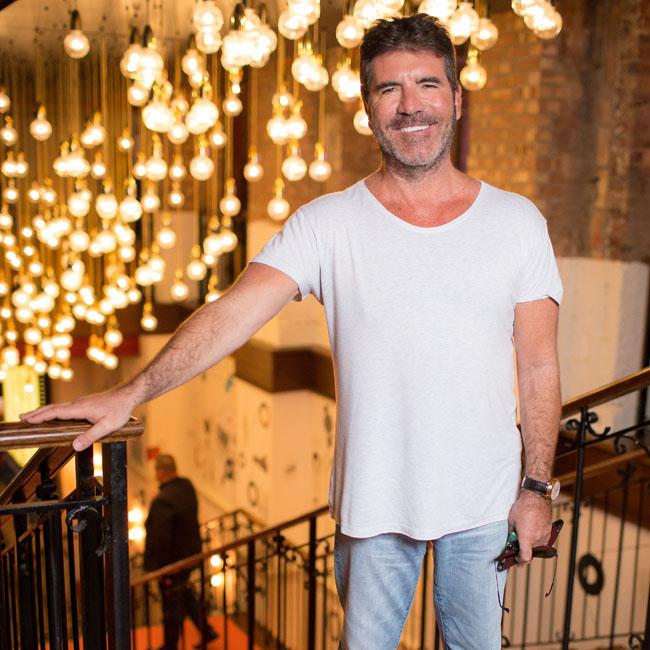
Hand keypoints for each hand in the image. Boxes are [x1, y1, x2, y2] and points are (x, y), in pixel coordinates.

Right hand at [20, 388, 137, 451]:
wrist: (129, 395)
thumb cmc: (120, 410)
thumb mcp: (107, 425)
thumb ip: (91, 436)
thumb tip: (75, 446)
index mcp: (80, 409)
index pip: (56, 413)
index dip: (40, 416)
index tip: (27, 420)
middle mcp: (78, 404)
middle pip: (53, 408)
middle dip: (37, 413)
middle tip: (22, 418)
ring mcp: (81, 403)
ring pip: (58, 407)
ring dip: (44, 411)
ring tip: (32, 417)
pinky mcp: (85, 404)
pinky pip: (65, 407)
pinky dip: (54, 411)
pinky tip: (54, 416)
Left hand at [507, 490, 551, 565]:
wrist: (537, 498)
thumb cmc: (523, 507)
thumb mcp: (511, 520)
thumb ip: (511, 532)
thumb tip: (510, 538)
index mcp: (527, 538)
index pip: (525, 558)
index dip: (520, 562)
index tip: (516, 561)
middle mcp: (537, 539)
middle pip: (531, 553)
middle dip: (524, 552)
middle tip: (517, 547)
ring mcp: (544, 536)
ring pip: (537, 547)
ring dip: (531, 546)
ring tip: (524, 536)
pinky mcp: (549, 531)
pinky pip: (542, 540)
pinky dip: (536, 540)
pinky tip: (531, 532)